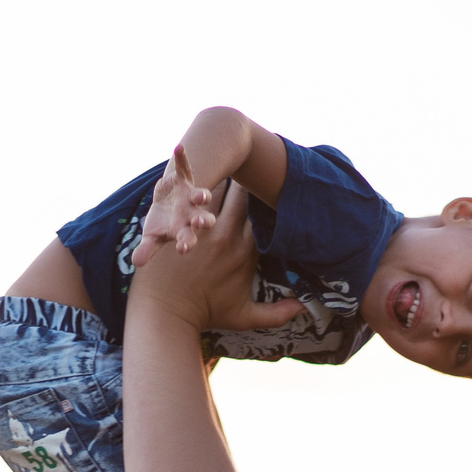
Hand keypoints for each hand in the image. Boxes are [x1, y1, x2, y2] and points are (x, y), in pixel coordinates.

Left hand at [130, 172, 303, 332]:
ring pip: (219, 188)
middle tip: (247, 159)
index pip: (264, 213)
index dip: (266, 195)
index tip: (269, 182)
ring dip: (223, 174)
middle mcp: (229, 235)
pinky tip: (192, 156)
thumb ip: (277, 314)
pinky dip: (195, 176)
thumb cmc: (205, 315)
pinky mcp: (181, 224)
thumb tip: (304, 309)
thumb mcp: (245, 317)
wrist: (167, 315)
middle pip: (244, 194)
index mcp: (247, 252)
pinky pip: (193, 193)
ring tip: (225, 154)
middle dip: (247, 177)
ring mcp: (204, 228)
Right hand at [131, 143, 218, 269]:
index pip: (187, 238)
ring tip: (201, 195)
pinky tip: (178, 148)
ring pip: (201, 195)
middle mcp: (191, 213)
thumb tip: (136, 263)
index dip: (186, 243)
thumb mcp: (153, 236)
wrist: (169, 202)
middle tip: (200, 222)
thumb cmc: (163, 223)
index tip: (182, 248)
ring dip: (202, 195)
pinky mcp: (184, 177)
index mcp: (183, 229)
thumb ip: (147, 248)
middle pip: (202, 219)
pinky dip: (181, 158)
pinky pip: (184, 166)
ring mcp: (190, 195)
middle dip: (202, 221)